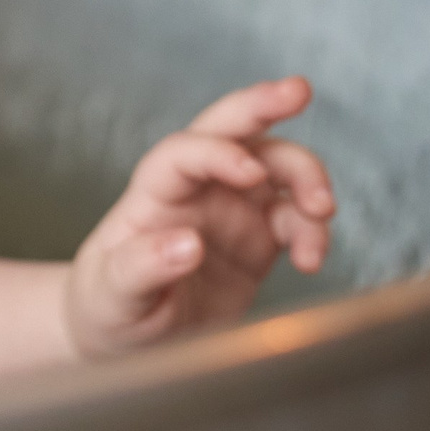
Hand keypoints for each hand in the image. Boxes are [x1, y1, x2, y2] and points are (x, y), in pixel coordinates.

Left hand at [65, 76, 335, 357]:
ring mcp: (231, 211)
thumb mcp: (112, 296)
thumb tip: (187, 244)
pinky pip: (298, 218)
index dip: (218, 153)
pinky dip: (314, 229)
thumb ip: (142, 269)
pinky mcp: (259, 239)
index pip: (183, 152)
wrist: (126, 340)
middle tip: (299, 90)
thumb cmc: (107, 310)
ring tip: (322, 214)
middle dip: (263, 105)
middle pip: (230, 131)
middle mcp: (195, 192)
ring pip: (277, 169)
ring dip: (308, 179)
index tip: (252, 175)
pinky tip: (312, 260)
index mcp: (153, 196)